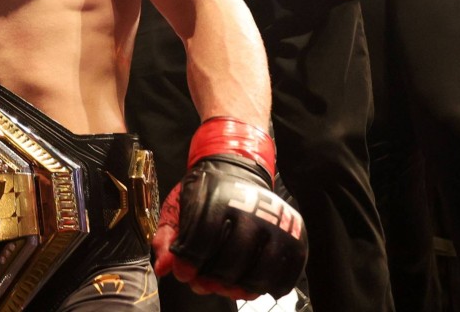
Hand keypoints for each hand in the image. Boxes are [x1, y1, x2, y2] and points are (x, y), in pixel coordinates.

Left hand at [152, 118, 307, 299]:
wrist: (238, 171)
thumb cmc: (206, 193)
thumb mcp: (179, 206)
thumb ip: (168, 236)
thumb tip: (163, 269)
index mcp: (219, 198)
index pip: (203, 240)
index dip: (189, 263)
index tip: (183, 272)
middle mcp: (252, 211)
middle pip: (231, 262)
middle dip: (212, 279)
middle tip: (202, 282)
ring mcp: (277, 226)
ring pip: (259, 274)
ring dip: (237, 288)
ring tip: (224, 285)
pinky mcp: (295, 238)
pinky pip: (285, 276)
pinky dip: (265, 288)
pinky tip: (248, 284)